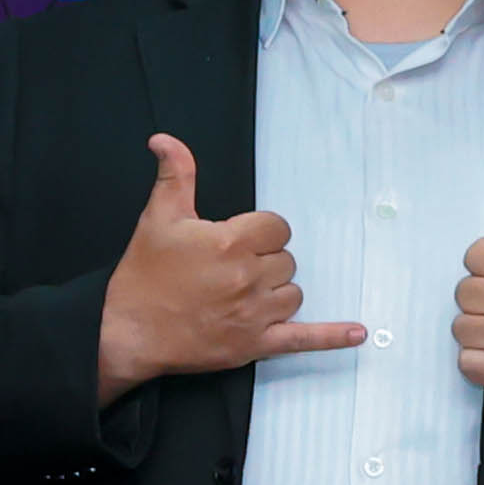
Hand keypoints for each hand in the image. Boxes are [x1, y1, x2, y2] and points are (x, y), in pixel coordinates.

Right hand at [94, 133, 368, 399]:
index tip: (235, 242)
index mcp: (231, 242)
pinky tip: (357, 334)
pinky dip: (332, 337)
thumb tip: (165, 140)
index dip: (258, 232)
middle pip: (285, 260)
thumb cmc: (141, 278)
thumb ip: (174, 175)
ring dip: (275, 292)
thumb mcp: (157, 219)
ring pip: (291, 293)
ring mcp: (255, 313)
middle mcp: (249, 277)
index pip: (277, 227)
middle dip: (262, 262)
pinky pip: (304, 339)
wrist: (126, 333)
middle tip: (226, 271)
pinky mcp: (255, 344)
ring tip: (241, 296)